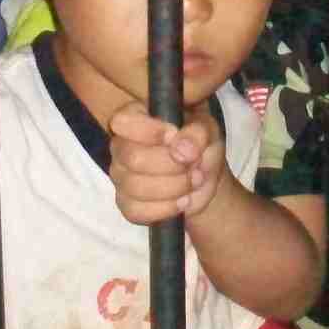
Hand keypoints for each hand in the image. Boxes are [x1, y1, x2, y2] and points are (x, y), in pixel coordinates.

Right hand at [107, 103, 226, 224]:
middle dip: (171, 166)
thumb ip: (197, 133)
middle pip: (133, 158)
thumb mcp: (207, 130)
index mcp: (135, 118)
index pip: (122, 122)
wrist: (204, 178)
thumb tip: (182, 149)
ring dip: (174, 187)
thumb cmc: (200, 145)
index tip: (174, 136)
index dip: (149, 131)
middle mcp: (121, 146)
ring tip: (193, 181)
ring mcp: (120, 176)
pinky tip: (182, 201)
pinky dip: (166, 208)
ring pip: (135, 187)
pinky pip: (136, 210)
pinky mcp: (126, 204)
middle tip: (194, 165)